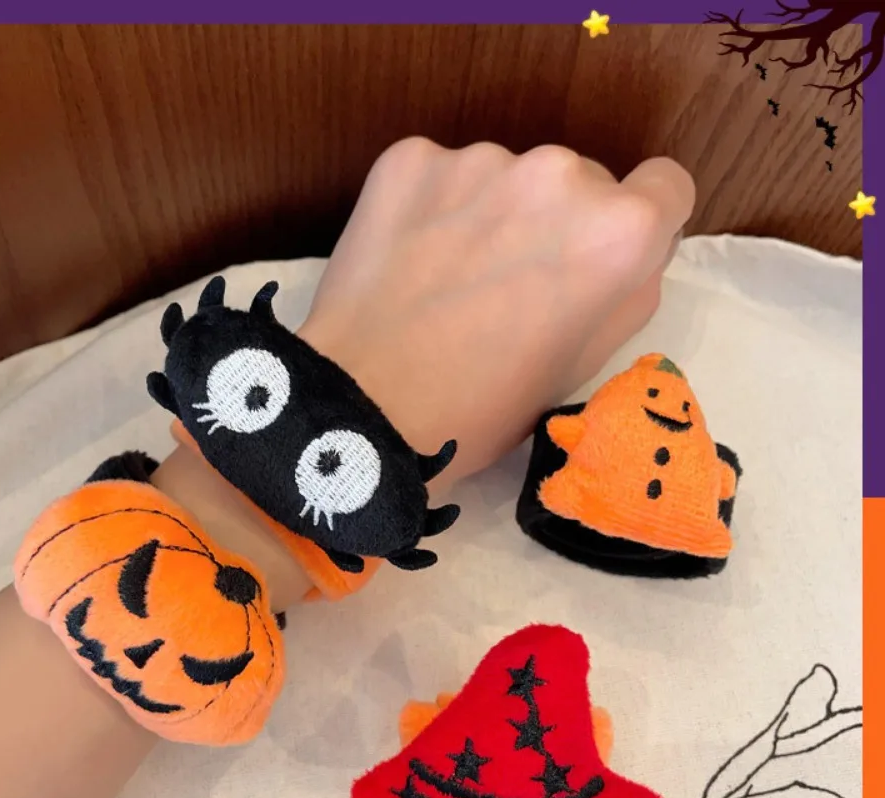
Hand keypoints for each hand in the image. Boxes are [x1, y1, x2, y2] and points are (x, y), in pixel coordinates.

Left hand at [301, 138, 694, 483]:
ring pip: (509, 177)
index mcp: (617, 233)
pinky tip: (410, 261)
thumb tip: (628, 252)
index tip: (602, 259)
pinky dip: (434, 208)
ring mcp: (479, 160)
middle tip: (511, 288)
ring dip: (494, 214)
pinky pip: (443, 175)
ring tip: (451, 281)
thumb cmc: (483, 407)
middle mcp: (559, 175)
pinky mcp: (410, 159)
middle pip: (581, 182)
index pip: (666, 188)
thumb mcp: (583, 367)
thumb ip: (626, 293)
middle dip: (559, 225)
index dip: (641, 227)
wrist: (362, 408)